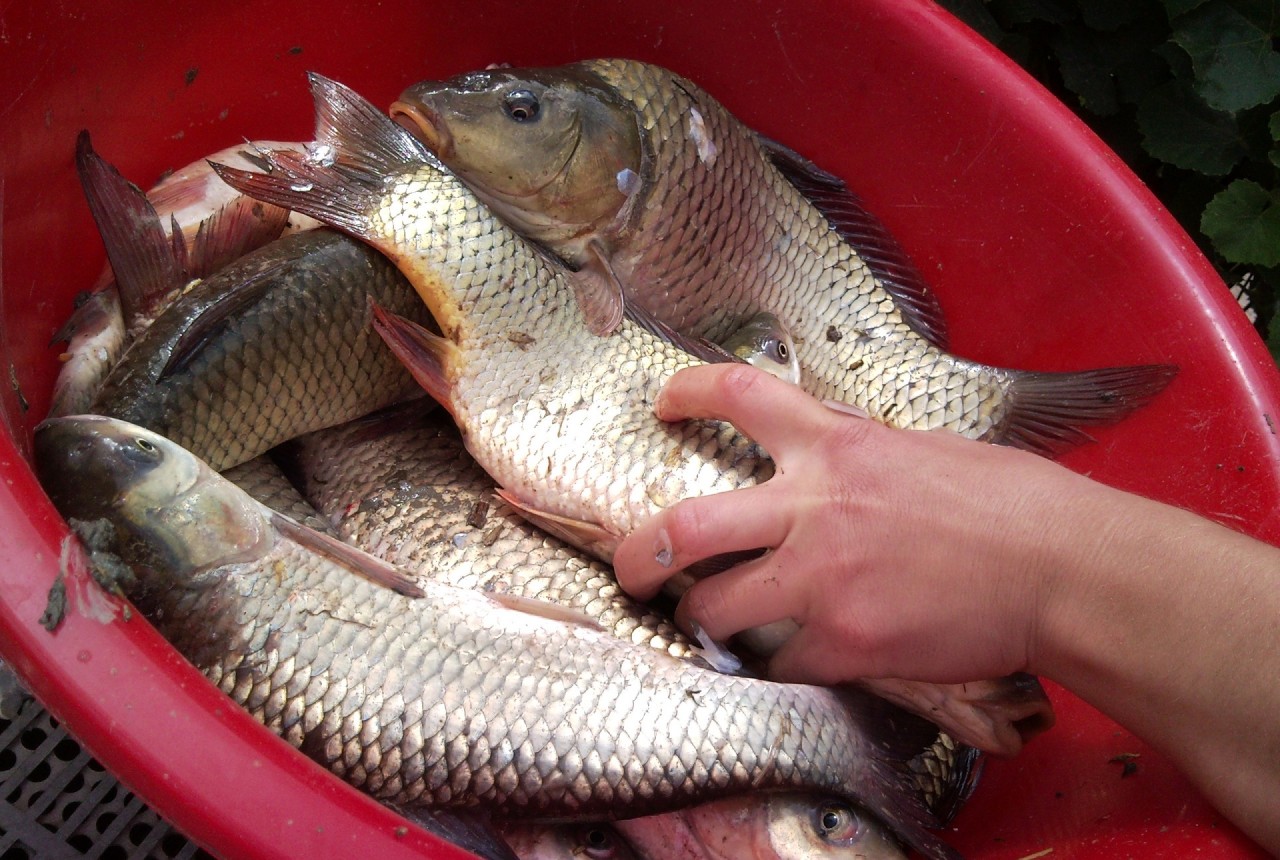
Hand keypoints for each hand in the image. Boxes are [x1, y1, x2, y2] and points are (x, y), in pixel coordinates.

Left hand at [614, 363, 1093, 685]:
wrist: (1062, 567)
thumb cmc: (1010, 506)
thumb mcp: (922, 453)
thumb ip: (857, 460)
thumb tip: (829, 471)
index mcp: (837, 447)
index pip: (742, 394)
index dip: (689, 392)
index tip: (663, 402)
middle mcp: (813, 506)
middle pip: (686, 524)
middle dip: (640, 552)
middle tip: (631, 566)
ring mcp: (821, 579)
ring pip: (715, 608)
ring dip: (705, 621)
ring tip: (713, 627)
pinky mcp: (844, 643)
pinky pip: (780, 665)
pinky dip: (781, 668)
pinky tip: (798, 662)